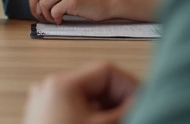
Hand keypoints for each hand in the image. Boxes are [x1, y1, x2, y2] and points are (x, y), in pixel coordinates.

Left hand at [23, 62, 137, 123]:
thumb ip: (126, 111)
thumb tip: (143, 101)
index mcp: (61, 85)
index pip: (106, 71)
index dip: (130, 86)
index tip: (144, 103)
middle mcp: (49, 90)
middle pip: (97, 86)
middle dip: (119, 102)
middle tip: (136, 116)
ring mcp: (44, 105)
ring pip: (88, 101)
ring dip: (109, 113)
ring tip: (122, 123)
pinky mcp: (45, 120)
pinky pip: (76, 112)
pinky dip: (94, 120)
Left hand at [30, 0, 118, 23]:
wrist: (111, 1)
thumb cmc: (93, 0)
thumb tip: (40, 6)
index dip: (34, 1)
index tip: (36, 11)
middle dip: (35, 8)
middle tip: (40, 18)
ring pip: (44, 4)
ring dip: (47, 15)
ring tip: (54, 20)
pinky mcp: (72, 0)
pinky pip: (54, 12)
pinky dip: (56, 19)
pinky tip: (62, 21)